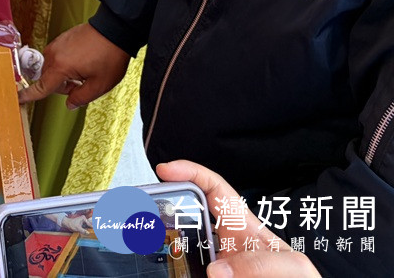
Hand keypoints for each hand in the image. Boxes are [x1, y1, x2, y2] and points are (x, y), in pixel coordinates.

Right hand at [18, 22, 129, 108]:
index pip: (41, 87)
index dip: (29, 95)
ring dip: (64, 74)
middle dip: (62, 86)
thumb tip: (69, 104)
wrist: (114, 29)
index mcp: (60, 67)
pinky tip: (83, 60)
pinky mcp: (61, 38)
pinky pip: (57, 57)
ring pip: (53, 68)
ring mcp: (57, 44)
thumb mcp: (100, 84)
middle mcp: (53, 54)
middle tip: (82, 83)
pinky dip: (66, 63)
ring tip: (84, 70)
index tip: (17, 98)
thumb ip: (81, 98)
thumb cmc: (109, 56)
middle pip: (48, 79)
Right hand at [156, 161, 320, 277]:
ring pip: (181, 246)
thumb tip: (217, 270)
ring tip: (146, 242)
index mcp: (243, 226)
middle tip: (144, 210)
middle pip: (187, 215)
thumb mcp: (292, 268)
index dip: (190, 172)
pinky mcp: (208, 276)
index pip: (213, 188)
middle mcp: (225, 242)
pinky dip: (173, 270)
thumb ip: (260, 264)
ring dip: (165, 244)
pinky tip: (163, 270)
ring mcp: (216, 263)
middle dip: (165, 208)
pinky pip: (186, 270)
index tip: (166, 170)